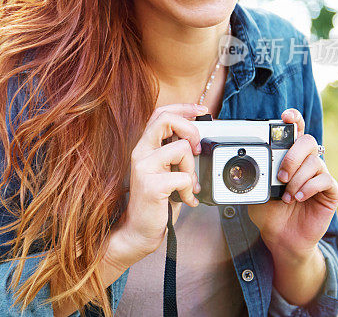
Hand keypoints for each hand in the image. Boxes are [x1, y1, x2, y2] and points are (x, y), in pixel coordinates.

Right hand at [110, 103, 206, 268]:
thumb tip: (198, 141)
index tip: (201, 111)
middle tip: (196, 148)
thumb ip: (174, 154)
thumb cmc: (154, 202)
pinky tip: (185, 199)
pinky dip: (189, 190)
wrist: (137, 230)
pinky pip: (183, 176)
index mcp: (144, 147)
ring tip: (188, 184)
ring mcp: (144, 168)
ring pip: (181, 148)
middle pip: (166, 119)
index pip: (160, 113)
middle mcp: (140, 153)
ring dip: (192, 168)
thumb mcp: (164, 171)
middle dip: (189, 129)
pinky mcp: (152, 185)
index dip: (182, 107)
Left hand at [248, 109, 337, 259]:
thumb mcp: (256, 190)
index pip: (296, 131)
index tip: (285, 116)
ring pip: (315, 162)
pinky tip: (298, 198)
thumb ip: (255, 174)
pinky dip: (308, 187)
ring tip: (286, 195)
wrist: (281, 237)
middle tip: (280, 176)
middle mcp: (306, 163)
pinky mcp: (330, 192)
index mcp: (289, 157)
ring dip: (297, 178)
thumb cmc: (269, 212)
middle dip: (292, 156)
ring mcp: (319, 176)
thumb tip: (243, 166)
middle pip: (308, 141)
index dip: (294, 119)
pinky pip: (325, 180)